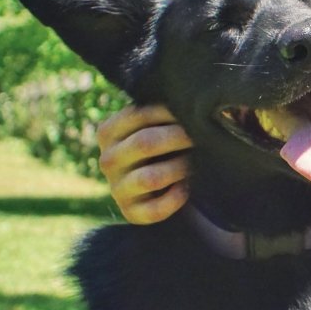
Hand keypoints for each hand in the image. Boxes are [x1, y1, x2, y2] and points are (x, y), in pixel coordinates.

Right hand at [97, 104, 192, 224]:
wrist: (164, 188)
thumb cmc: (164, 148)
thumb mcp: (156, 126)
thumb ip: (162, 112)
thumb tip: (192, 96)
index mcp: (108, 132)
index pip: (138, 114)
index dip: (170, 112)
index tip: (194, 111)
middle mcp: (107, 160)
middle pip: (146, 143)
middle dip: (180, 138)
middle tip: (203, 136)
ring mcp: (117, 189)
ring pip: (152, 177)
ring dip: (180, 169)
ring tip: (197, 163)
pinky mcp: (131, 213)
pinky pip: (156, 208)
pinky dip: (176, 199)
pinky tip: (187, 190)